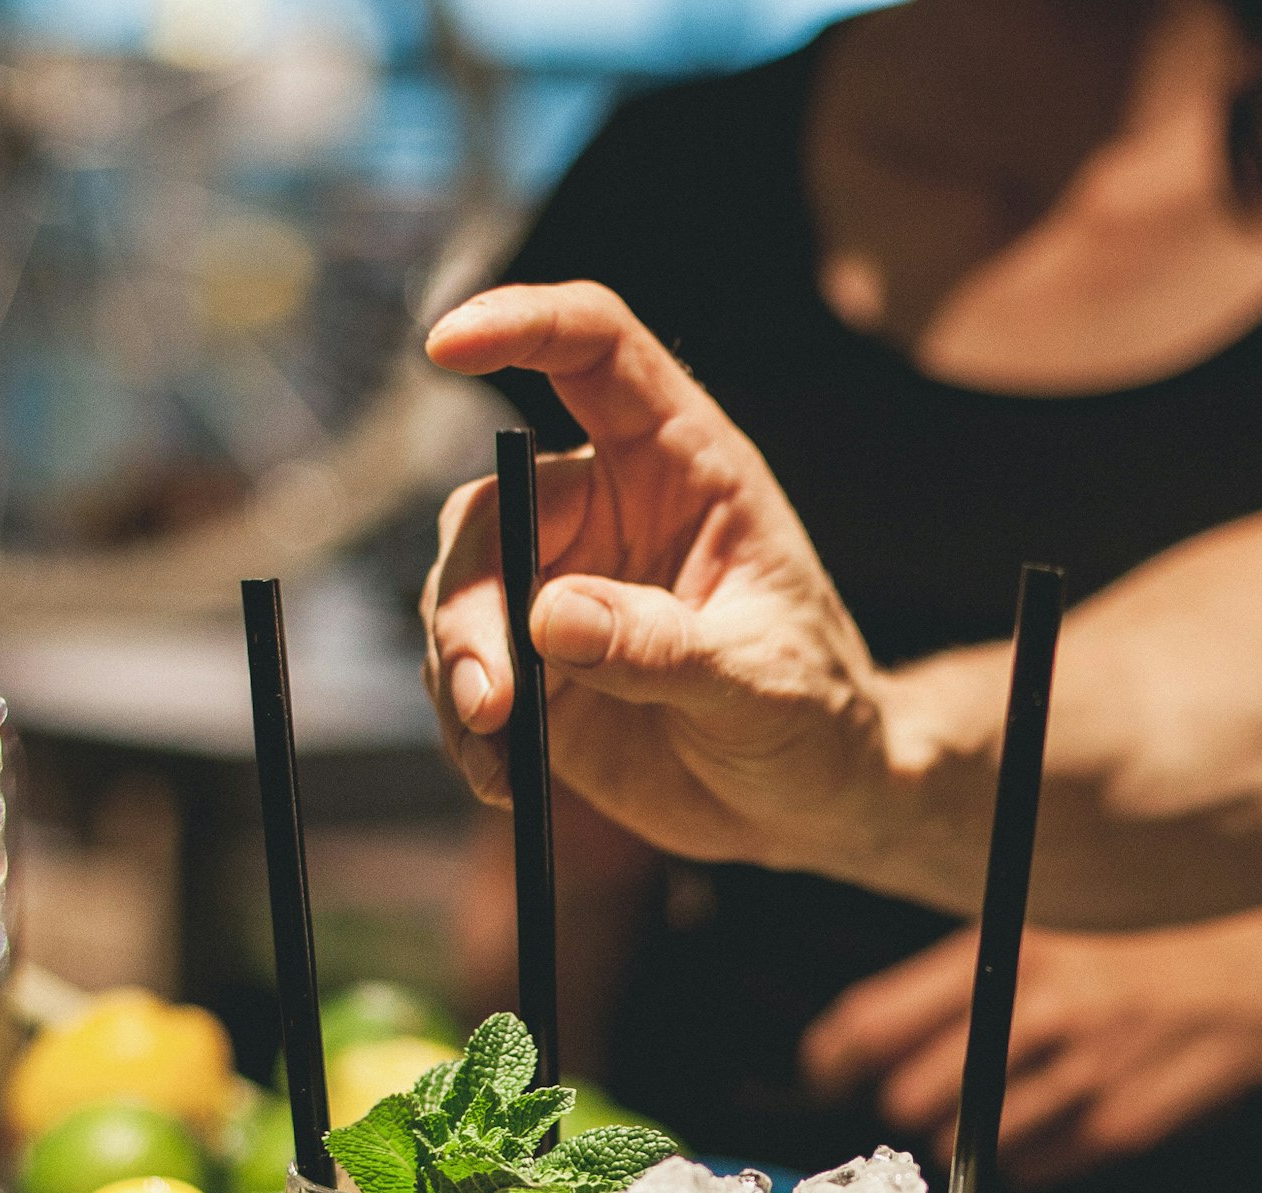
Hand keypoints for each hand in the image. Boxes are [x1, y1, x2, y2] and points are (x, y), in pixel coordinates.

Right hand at [421, 284, 902, 876]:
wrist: (810, 799)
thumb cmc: (815, 716)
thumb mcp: (761, 684)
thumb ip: (662, 649)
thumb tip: (548, 615)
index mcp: (681, 463)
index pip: (594, 350)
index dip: (521, 324)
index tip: (446, 346)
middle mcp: (608, 506)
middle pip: (495, 507)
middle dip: (472, 604)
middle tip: (491, 702)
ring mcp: (560, 583)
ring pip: (458, 590)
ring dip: (459, 670)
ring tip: (497, 753)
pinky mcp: (532, 664)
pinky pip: (462, 673)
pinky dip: (465, 730)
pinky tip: (503, 781)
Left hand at [800, 906, 1261, 1188]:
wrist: (1259, 986)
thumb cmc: (1134, 959)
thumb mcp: (1047, 940)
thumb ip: (964, 984)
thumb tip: (870, 1046)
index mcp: (1011, 954)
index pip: (878, 1020)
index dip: (834, 1058)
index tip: (825, 1073)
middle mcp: (1040, 1012)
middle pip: (911, 1099)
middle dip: (905, 1110)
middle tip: (916, 1103)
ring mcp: (1081, 1075)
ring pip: (967, 1145)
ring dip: (965, 1142)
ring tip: (994, 1112)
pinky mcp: (1116, 1127)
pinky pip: (1030, 1169)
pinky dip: (1025, 1160)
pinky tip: (1053, 1125)